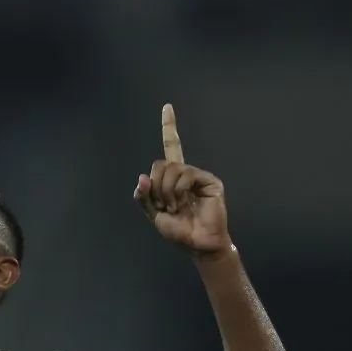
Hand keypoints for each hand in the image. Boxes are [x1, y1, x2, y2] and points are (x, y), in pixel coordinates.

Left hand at [134, 104, 231, 254]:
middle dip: (156, 186)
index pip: (171, 147)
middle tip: (164, 205)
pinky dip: (178, 190)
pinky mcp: (210, 180)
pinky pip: (185, 175)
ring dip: (166, 191)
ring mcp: (198, 176)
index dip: (169, 127)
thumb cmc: (178, 230)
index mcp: (173, 178)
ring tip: (175, 207)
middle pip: (161, 164)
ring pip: (171, 169)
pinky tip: (183, 203)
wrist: (197, 243)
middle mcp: (186, 173)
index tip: (167, 107)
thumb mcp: (154, 214)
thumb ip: (144, 197)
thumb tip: (142, 176)